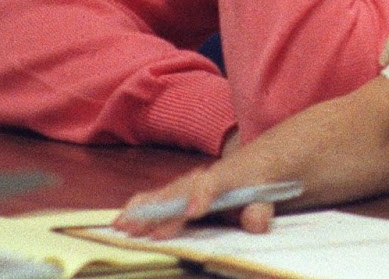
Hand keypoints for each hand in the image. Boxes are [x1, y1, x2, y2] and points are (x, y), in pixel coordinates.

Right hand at [114, 165, 275, 239]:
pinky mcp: (184, 193)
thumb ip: (260, 210)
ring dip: (143, 211)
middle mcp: (202, 179)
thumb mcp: (267, 195)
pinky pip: (161, 200)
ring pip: (164, 196)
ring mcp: (191, 185)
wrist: (259, 162)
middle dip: (155, 211)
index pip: (210, 186)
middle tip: (134, 225)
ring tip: (121, 224)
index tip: (192, 213)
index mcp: (223, 178)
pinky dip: (143, 209)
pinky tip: (127, 218)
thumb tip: (255, 222)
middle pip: (176, 193)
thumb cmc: (259, 180)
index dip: (200, 197)